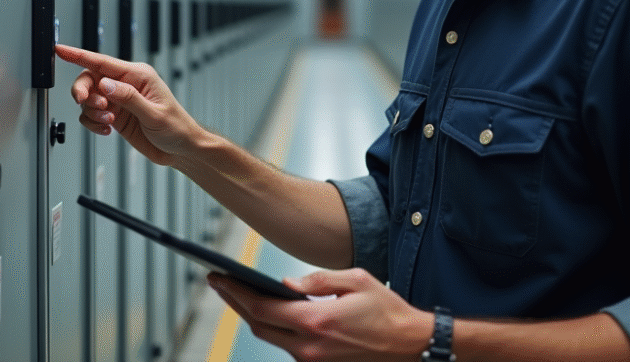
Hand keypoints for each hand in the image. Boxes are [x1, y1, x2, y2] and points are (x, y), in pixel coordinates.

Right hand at [55, 44, 205, 167]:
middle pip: (90, 79)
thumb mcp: (154, 113)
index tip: (59, 50)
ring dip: (92, 112)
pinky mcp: (115, 115)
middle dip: (83, 92)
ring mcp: (119, 100)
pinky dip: (93, 123)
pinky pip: (92, 115)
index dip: (78, 55)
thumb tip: (105, 84)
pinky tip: (107, 130)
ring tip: (108, 122)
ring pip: (89, 99)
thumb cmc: (176, 128)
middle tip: (88, 105)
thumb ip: (128, 98)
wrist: (180, 150)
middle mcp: (126, 84)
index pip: (102, 61)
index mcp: (138, 75)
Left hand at [208, 269, 431, 361]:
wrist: (410, 346)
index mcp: (316, 322)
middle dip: (235, 302)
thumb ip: (318, 280)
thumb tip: (286, 282)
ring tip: (241, 293)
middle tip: (221, 282)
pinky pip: (288, 346)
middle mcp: (309, 347)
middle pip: (258, 325)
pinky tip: (271, 312)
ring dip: (253, 315)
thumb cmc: (387, 311)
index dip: (235, 292)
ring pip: (270, 337)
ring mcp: (313, 361)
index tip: (218, 276)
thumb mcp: (356, 280)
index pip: (261, 307)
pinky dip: (275, 327)